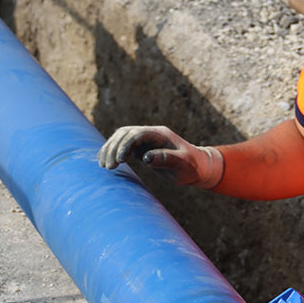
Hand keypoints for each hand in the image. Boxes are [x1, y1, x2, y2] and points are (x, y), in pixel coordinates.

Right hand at [98, 125, 223, 187]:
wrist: (199, 168)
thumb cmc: (193, 166)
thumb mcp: (183, 164)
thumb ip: (167, 159)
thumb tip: (146, 158)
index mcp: (160, 134)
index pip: (137, 134)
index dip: (126, 145)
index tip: (121, 160)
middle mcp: (151, 135)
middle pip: (125, 134)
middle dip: (114, 148)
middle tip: (108, 166)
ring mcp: (145, 141)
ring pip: (121, 139)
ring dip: (110, 150)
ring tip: (104, 166)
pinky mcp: (142, 149)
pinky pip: (123, 147)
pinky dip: (113, 153)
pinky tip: (106, 162)